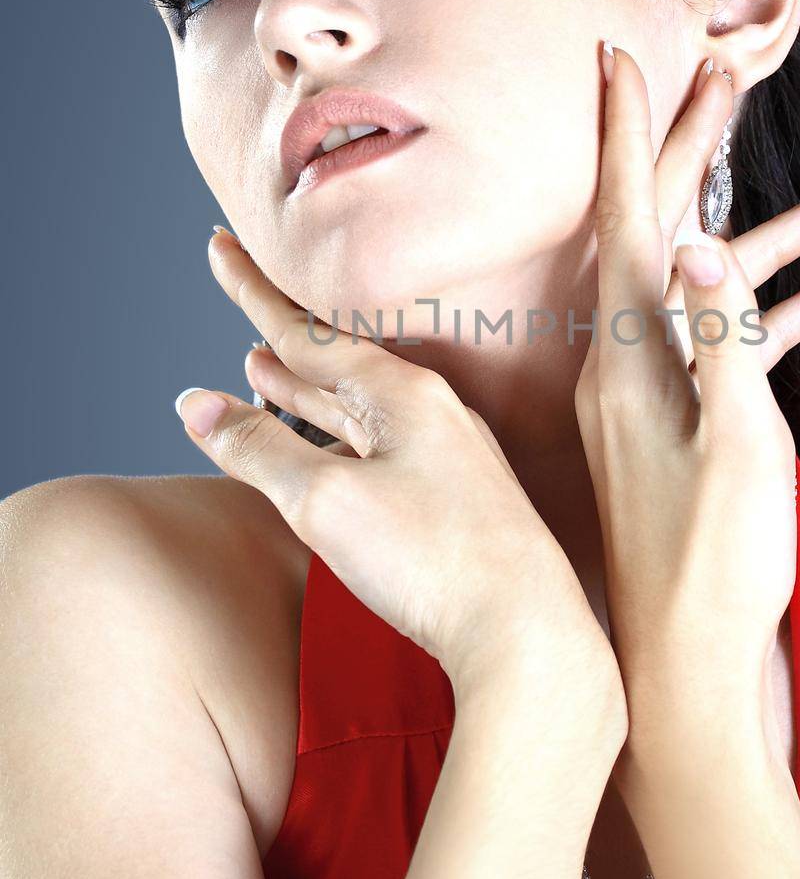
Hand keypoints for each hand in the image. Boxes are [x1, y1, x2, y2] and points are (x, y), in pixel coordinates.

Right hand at [175, 232, 623, 711]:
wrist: (526, 633)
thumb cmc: (432, 561)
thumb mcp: (324, 501)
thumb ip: (256, 449)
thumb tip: (194, 404)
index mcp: (402, 394)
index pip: (306, 330)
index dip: (254, 290)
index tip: (220, 246)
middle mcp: (431, 412)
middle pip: (333, 360)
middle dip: (279, 332)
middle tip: (243, 292)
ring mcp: (447, 455)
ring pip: (356, 405)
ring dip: (304, 384)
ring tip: (261, 363)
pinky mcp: (454, 499)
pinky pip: (377, 445)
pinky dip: (337, 433)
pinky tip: (326, 444)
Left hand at [574, 43, 799, 728]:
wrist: (680, 663)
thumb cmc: (710, 564)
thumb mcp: (731, 445)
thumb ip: (716, 341)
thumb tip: (693, 244)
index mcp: (628, 357)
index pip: (623, 217)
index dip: (623, 133)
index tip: (615, 55)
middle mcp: (621, 366)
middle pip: (653, 231)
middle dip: (686, 152)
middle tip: (713, 78)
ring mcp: (642, 399)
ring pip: (693, 290)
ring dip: (748, 239)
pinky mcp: (667, 432)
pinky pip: (712, 351)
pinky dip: (755, 316)